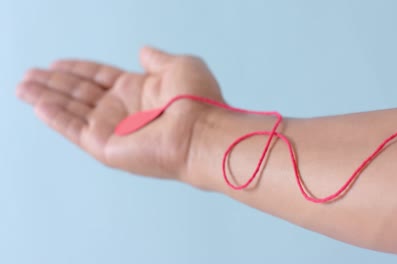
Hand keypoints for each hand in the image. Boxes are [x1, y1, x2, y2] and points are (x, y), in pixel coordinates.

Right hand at [16, 46, 224, 181]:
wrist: (202, 132)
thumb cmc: (198, 100)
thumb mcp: (180, 66)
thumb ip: (157, 59)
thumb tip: (143, 50)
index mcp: (138, 90)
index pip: (100, 77)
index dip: (78, 69)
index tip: (57, 62)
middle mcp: (123, 110)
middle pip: (80, 93)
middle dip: (54, 83)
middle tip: (28, 75)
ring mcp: (114, 129)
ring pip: (72, 110)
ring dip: (47, 97)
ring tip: (22, 86)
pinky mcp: (107, 147)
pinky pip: (75, 129)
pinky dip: (55, 117)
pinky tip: (37, 104)